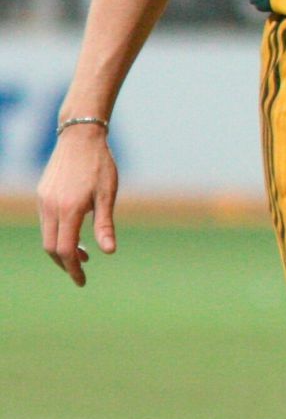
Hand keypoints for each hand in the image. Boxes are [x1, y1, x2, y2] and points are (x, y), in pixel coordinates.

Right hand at [38, 124, 118, 286]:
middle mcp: (51, 208)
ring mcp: (43, 202)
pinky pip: (46, 223)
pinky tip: (74, 232)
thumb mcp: (108, 195)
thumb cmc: (100, 165)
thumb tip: (109, 252)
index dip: (74, 269)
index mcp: (69, 210)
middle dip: (66, 263)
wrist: (80, 137)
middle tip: (82, 271)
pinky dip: (57, 234)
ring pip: (47, 236)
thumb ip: (105, 225)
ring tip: (83, 253)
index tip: (82, 281)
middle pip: (52, 248)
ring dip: (62, 249)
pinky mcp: (42, 195)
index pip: (66, 250)